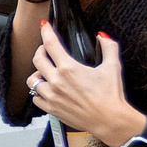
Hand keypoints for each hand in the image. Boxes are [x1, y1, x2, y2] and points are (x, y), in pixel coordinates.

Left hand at [29, 25, 146, 146]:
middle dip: (41, 50)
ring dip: (38, 72)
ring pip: (32, 79)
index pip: (50, 44)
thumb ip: (108, 47)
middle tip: (47, 49)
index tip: (44, 26)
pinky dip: (38, 91)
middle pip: (37, 59)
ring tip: (46, 71)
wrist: (110, 120)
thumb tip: (102, 36)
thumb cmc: (111, 96)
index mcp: (69, 68)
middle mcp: (56, 81)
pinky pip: (35, 97)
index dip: (46, 31)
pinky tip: (47, 89)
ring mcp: (52, 96)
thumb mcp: (113, 67)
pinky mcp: (51, 109)